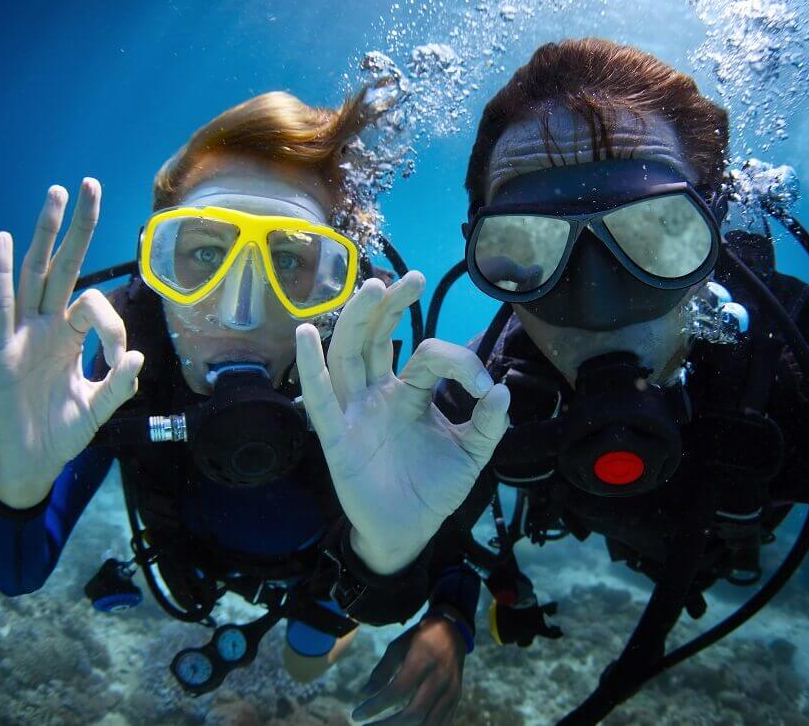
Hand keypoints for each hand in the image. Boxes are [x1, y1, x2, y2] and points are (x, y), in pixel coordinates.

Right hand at [0, 179, 143, 507]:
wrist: (35, 461)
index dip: (112, 324)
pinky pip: (3, 306)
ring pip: (35, 274)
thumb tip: (137, 355)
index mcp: (74, 336)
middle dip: (79, 228)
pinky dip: (2, 274)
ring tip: (55, 196)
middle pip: (64, 266)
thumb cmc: (67, 432)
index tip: (118, 357)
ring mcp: (25, 334)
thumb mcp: (100, 408)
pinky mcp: (4, 350)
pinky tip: (3, 241)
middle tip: (91, 184)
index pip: (95, 306)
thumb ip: (118, 384)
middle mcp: (49, 326)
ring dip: (45, 235)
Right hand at [295, 273, 509, 573]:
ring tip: (372, 287)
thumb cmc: (434, 487)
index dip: (457, 362)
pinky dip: (310, 368)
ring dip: (357, 321)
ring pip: (348, 356)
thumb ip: (488, 424)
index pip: (427, 357)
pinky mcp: (337, 439)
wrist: (409, 531)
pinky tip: (306, 334)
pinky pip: (320, 400)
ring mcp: (355, 413)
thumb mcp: (472, 454)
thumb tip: (502, 390)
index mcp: (410, 392)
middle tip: (411, 278)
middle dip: (391, 306)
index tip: (484, 387)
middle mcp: (378, 394)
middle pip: (376, 337)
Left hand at [352, 615, 466, 724]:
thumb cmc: (420, 638)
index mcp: (423, 661)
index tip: (357, 714)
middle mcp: (440, 678)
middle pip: (414, 713)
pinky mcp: (457, 698)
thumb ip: (382, 671)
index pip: (397, 691)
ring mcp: (451, 690)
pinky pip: (442, 722)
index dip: (375, 706)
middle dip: (388, 725)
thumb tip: (365, 693)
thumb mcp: (398, 646)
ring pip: (429, 723)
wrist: (453, 630)